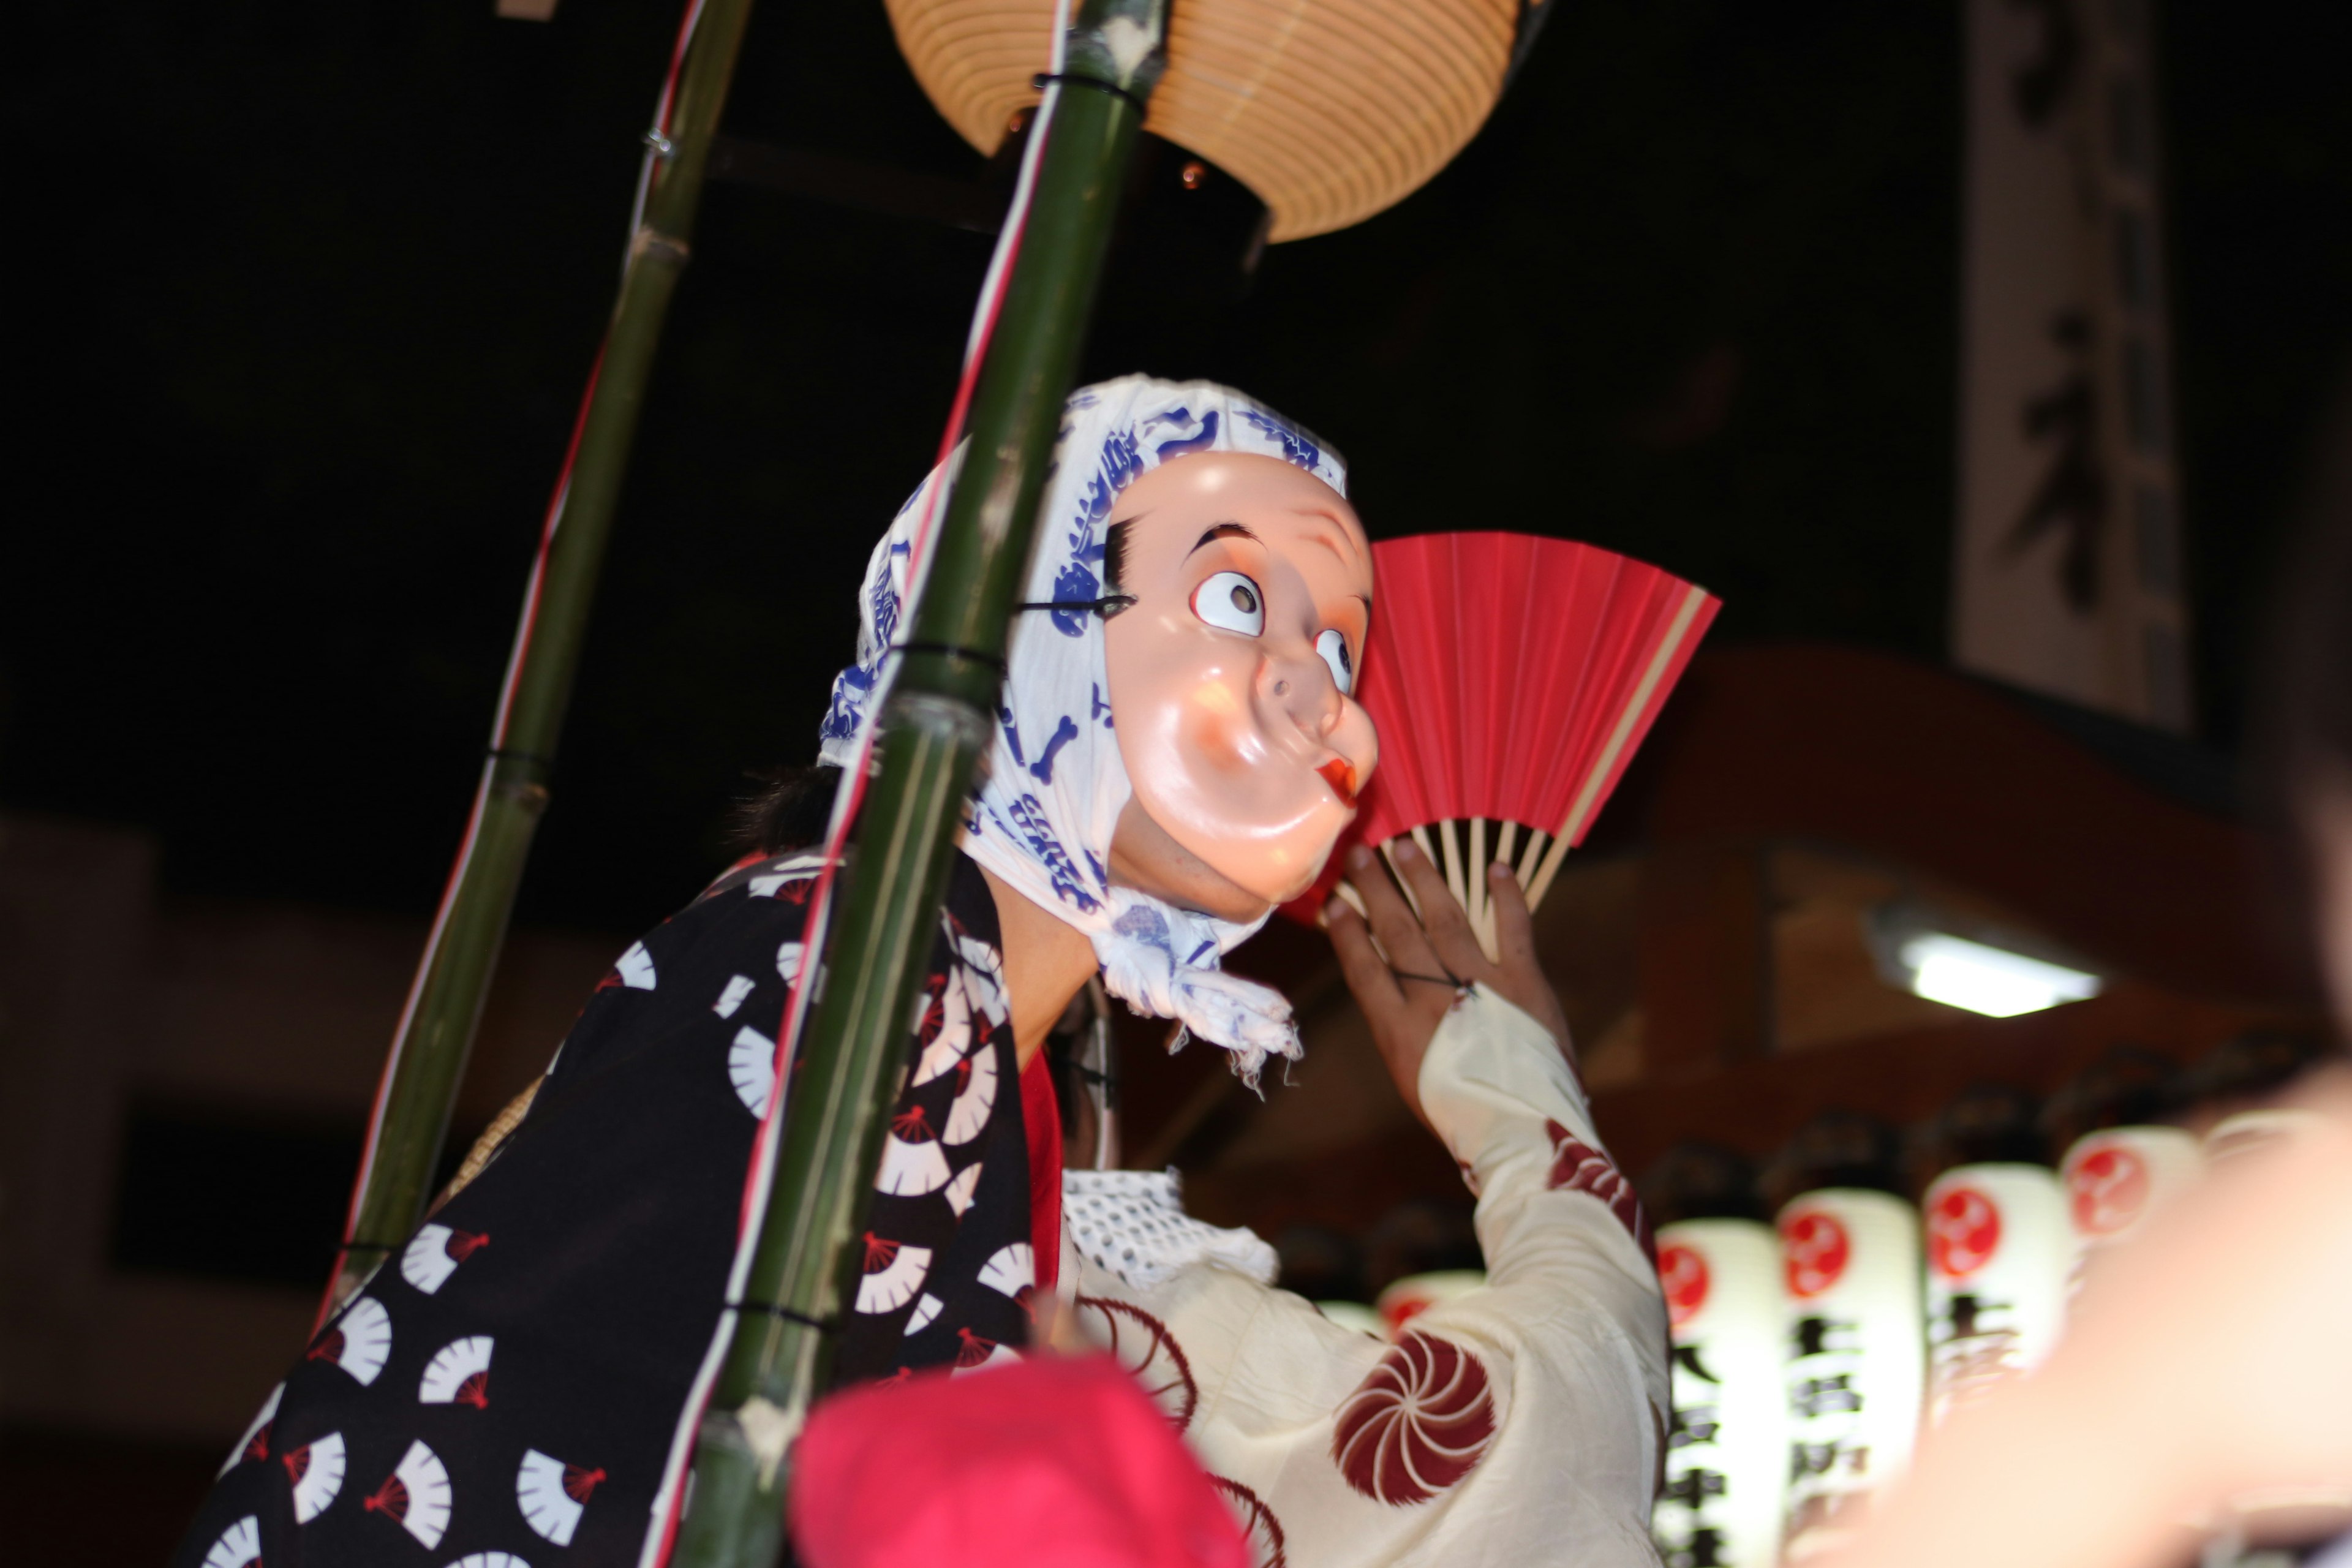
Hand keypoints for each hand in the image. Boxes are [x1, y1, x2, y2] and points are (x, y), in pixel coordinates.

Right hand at [1323, 838, 1571, 1127]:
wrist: (1524, 1130)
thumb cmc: (1463, 1113)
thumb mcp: (1413, 1078)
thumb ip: (1402, 1032)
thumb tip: (1391, 990)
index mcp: (1400, 1030)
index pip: (1365, 969)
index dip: (1348, 934)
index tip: (1334, 904)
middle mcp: (1434, 999)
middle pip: (1398, 933)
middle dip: (1376, 890)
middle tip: (1360, 854)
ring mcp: (1481, 985)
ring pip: (1445, 918)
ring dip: (1423, 879)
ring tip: (1405, 846)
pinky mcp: (1524, 982)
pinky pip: (1514, 928)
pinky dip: (1507, 896)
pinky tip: (1496, 866)